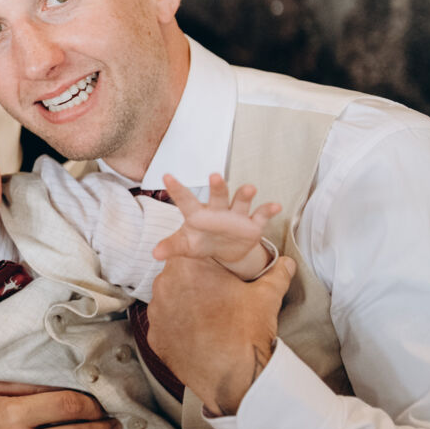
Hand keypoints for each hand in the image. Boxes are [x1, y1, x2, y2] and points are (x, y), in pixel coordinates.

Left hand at [146, 254, 295, 416]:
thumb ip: (276, 273)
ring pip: (169, 298)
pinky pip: (165, 324)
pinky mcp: (154, 337)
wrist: (234, 377)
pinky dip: (179, 326)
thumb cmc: (246, 333)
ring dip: (185, 302)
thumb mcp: (267, 295)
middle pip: (178, 274)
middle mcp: (163, 285)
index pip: (190, 250)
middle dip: (196, 280)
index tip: (217, 269)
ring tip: (210, 314)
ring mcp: (155, 313)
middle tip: (218, 292)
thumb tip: (286, 264)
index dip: (206, 259)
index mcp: (187, 266)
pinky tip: (199, 332)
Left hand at [150, 173, 280, 278]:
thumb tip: (154, 253)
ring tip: (250, 188)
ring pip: (241, 201)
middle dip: (218, 186)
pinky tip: (275, 206)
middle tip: (214, 175)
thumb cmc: (201, 242)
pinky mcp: (253, 224)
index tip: (166, 176)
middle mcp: (218, 209)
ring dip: (245, 194)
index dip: (176, 189)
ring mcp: (237, 215)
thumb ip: (172, 246)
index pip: (185, 200)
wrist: (225, 252)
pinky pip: (261, 215)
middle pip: (218, 195)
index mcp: (198, 214)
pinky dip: (268, 210)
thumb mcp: (186, 246)